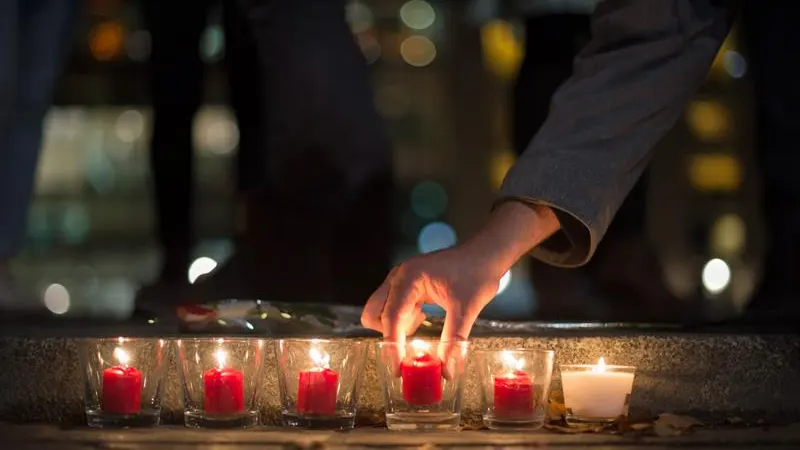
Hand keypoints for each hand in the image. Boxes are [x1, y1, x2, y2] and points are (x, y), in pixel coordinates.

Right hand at [361, 202, 559, 372]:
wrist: (485, 254)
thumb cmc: (477, 274)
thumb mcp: (466, 309)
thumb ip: (454, 341)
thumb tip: (447, 371)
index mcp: (410, 278)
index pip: (391, 317)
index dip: (392, 346)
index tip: (397, 369)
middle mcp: (399, 277)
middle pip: (374, 313)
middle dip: (387, 334)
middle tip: (409, 345)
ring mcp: (400, 279)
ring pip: (380, 310)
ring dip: (395, 326)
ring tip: (421, 323)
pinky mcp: (406, 284)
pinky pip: (392, 306)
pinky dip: (402, 319)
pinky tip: (423, 316)